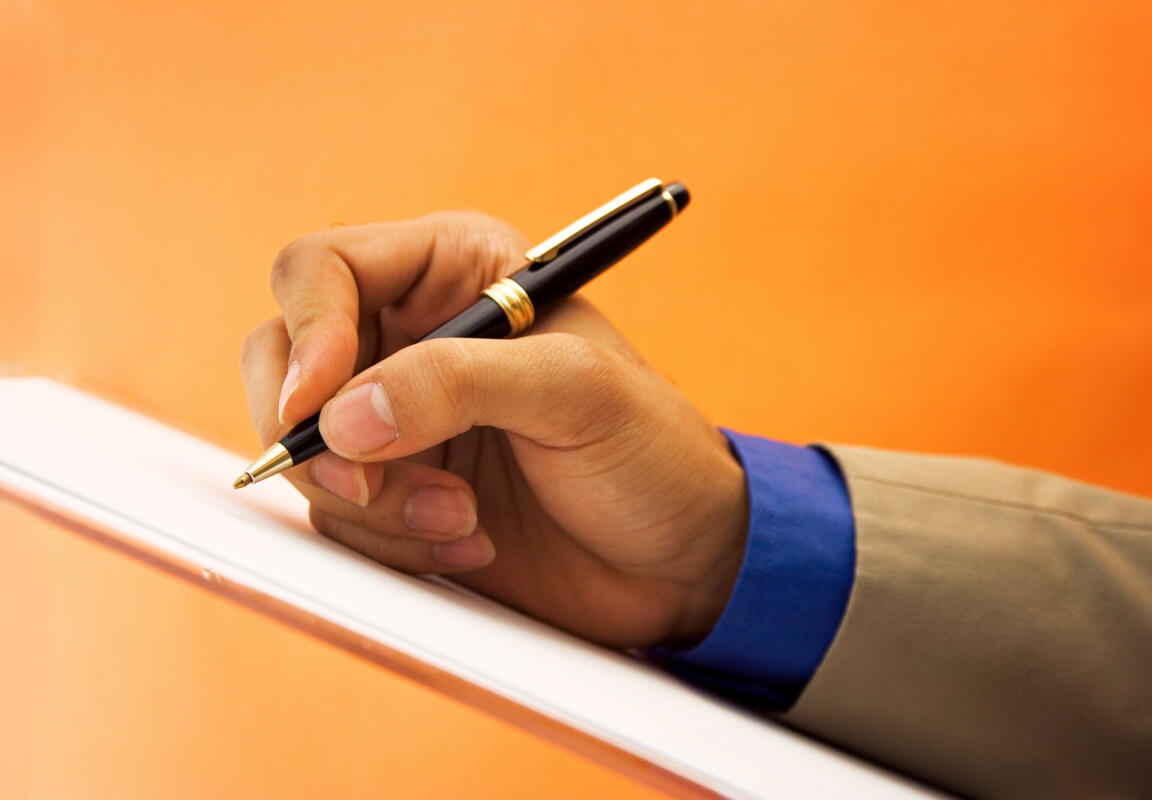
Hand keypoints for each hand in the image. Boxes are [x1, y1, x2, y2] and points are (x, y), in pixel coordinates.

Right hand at [240, 212, 747, 647]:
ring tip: (466, 519)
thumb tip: (339, 417)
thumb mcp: (574, 394)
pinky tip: (471, 542)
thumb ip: (457, 383)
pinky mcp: (398, 494)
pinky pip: (339, 517)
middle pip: (281, 359)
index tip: (314, 407)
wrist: (680, 559)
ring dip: (373, 503)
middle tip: (373, 485)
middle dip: (319, 435)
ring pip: (306, 450)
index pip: (325, 270)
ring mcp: (398, 420)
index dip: (306, 331)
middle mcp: (413, 338)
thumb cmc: (652, 452)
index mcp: (457, 272)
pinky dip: (390, 541)